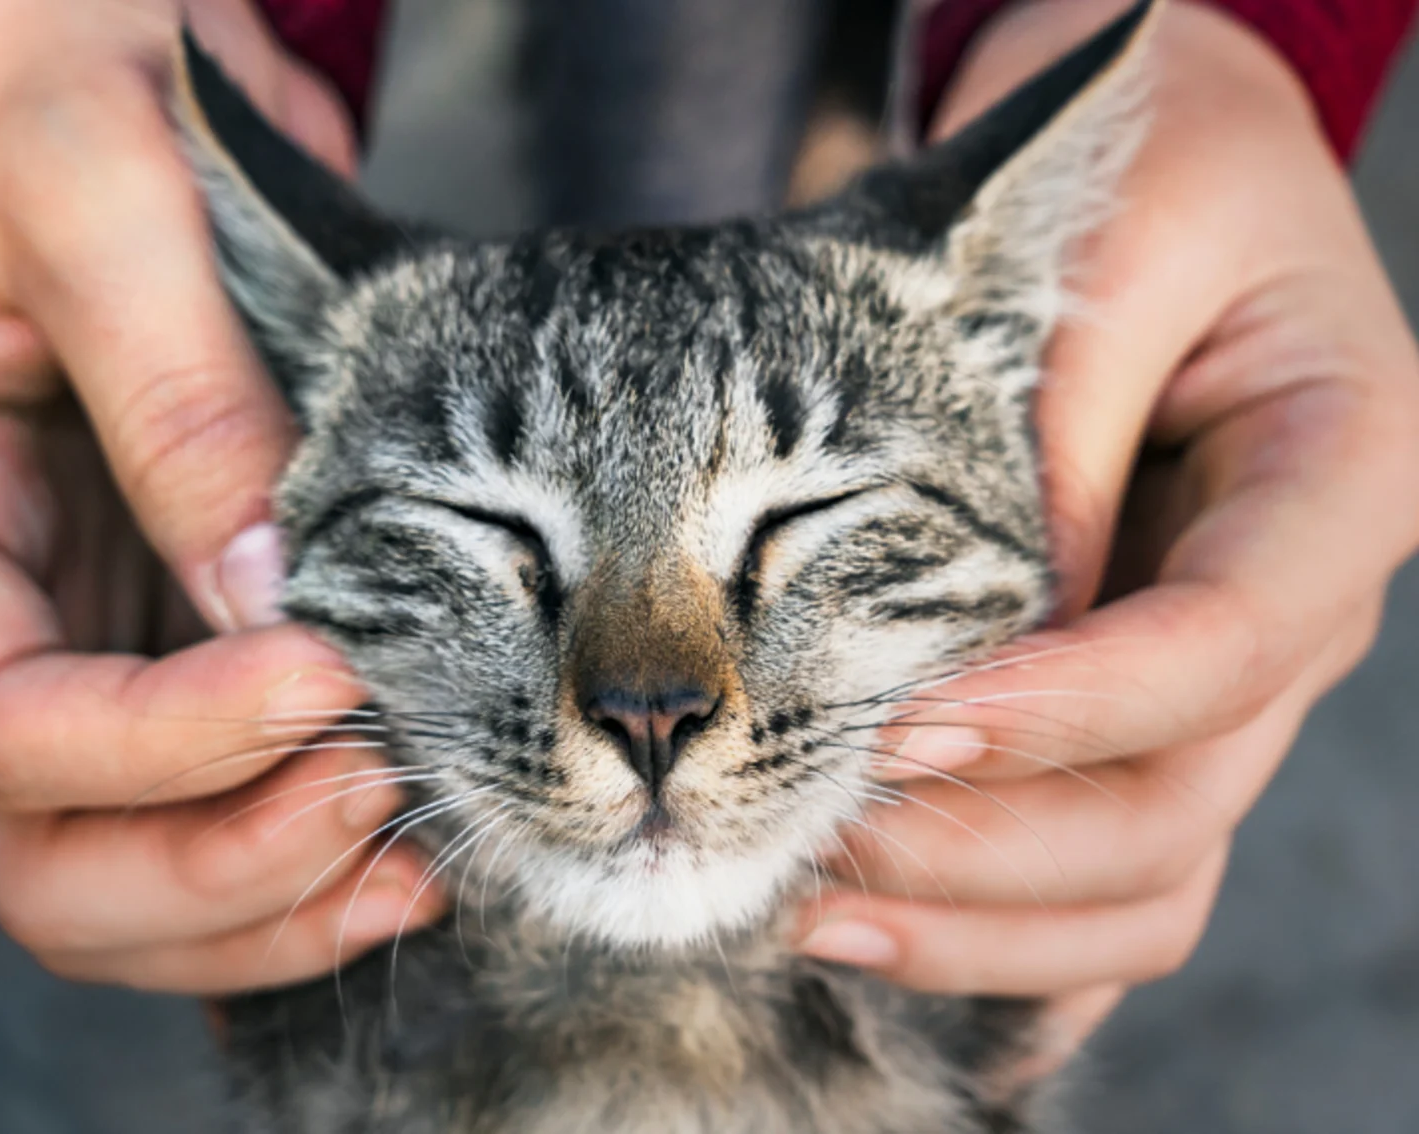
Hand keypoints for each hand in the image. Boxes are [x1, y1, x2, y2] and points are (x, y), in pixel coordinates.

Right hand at [0, 0, 440, 993]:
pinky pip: (204, 801)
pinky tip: (406, 835)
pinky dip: (298, 852)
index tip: (334, 681)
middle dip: (215, 864)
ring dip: (265, 894)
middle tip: (383, 799)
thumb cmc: (69, 70)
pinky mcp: (160, 626)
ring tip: (415, 852)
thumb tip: (268, 601)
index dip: (164, 746)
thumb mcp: (103, 185)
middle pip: (41, 849)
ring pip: (120, 864)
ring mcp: (66, 625)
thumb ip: (176, 393)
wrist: (106, 42)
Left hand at [795, 0, 1418, 1070]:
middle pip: (1179, 803)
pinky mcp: (1151, 713)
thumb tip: (965, 659)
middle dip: (989, 844)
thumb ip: (1050, 446)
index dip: (1069, 710)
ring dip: (982, 922)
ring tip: (808, 912)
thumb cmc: (1148, 178)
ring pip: (1148, 878)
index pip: (1227, 641)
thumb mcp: (1108, 248)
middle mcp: (1304, 608)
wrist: (1172, 176)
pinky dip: (1015, 943)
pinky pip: (1115, 878)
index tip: (899, 729)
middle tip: (812, 837)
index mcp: (1345, 473)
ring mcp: (1230, 682)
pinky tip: (895, 949)